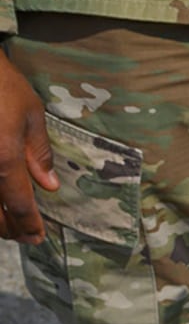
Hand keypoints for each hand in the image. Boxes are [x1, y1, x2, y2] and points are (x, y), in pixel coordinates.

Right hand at [0, 50, 56, 244]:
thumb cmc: (1, 85)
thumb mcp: (30, 114)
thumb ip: (39, 153)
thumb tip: (48, 186)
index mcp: (4, 159)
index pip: (19, 205)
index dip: (29, 226)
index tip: (39, 237)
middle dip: (10, 231)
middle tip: (25, 234)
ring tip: (9, 224)